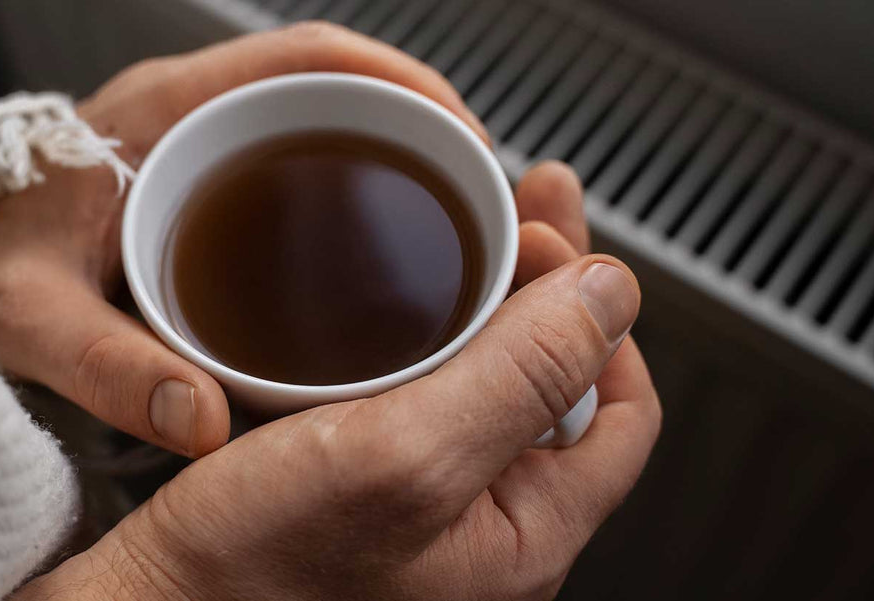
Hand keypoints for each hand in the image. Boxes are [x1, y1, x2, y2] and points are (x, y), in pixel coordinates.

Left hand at [0, 22, 489, 456]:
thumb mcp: (30, 315)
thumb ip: (109, 366)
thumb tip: (205, 419)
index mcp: (161, 111)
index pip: (309, 59)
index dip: (402, 85)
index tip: (461, 136)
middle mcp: (189, 115)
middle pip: (339, 91)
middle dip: (421, 132)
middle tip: (478, 199)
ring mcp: (199, 144)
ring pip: (326, 130)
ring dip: (394, 167)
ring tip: (452, 229)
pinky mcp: (200, 181)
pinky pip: (298, 170)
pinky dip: (351, 199)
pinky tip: (379, 260)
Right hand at [17, 163, 662, 599]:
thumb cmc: (252, 568)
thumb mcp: (407, 456)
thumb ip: (523, 374)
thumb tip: (613, 292)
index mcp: (527, 535)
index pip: (621, 410)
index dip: (600, 313)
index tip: (553, 238)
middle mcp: (487, 531)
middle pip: (555, 387)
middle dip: (546, 286)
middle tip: (521, 200)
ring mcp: (425, 515)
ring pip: (486, 390)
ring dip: (485, 306)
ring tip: (464, 235)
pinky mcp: (363, 497)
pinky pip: (419, 408)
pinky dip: (420, 344)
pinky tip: (387, 308)